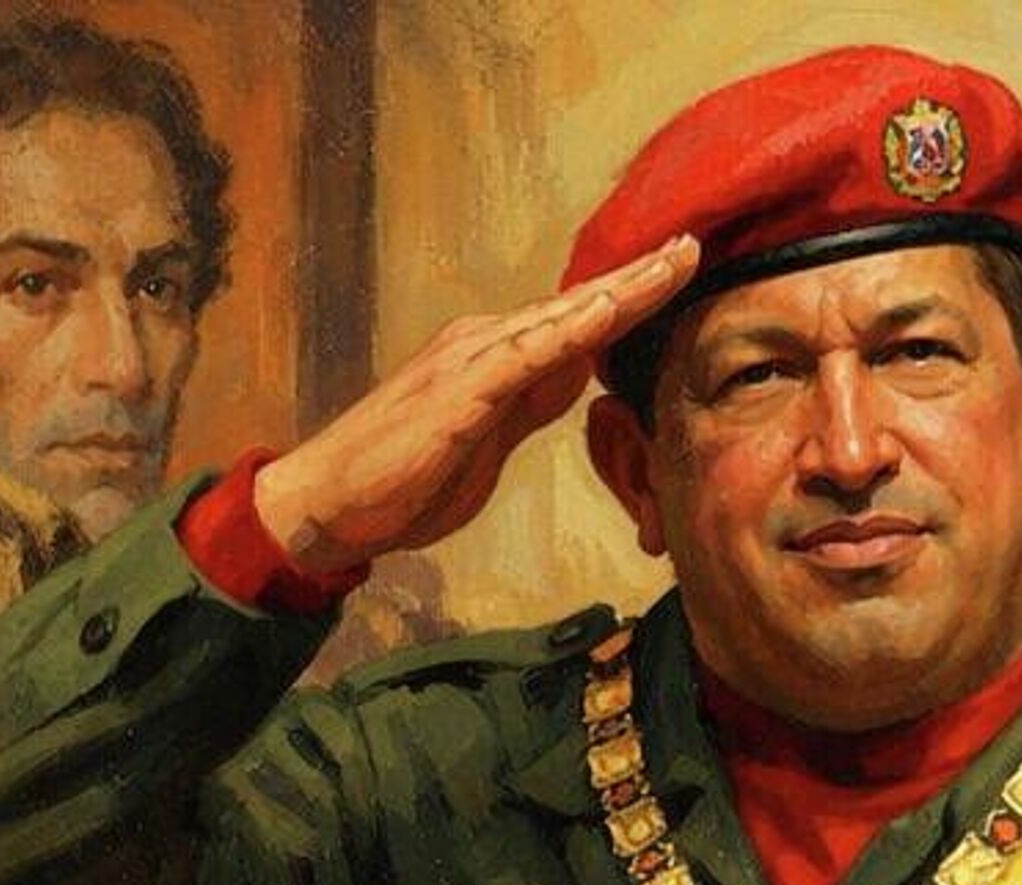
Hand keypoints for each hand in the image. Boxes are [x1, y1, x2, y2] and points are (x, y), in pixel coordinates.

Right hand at [256, 237, 698, 572]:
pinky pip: (524, 356)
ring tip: (669, 264)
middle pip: (579, 306)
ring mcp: (471, 362)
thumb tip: (578, 371)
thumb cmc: (404, 476)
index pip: (578, 322)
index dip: (632, 297)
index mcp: (498, 357)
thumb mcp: (491, 437)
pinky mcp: (459, 393)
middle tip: (693, 246)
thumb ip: (532, 400)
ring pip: (561, 318)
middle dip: (639, 277)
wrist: (328, 502)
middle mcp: (486, 343)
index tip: (680, 271)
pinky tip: (606, 310)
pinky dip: (568, 331)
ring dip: (619, 291)